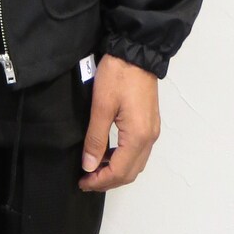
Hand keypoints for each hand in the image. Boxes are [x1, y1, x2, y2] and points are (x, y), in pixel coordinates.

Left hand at [79, 55, 159, 191]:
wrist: (136, 51)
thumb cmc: (118, 75)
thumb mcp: (101, 106)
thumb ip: (96, 138)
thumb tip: (89, 165)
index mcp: (138, 136)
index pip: (120, 172)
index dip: (100, 181)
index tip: (82, 182)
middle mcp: (149, 138)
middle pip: (130, 172)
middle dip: (108, 180)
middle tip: (86, 180)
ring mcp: (152, 130)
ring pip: (135, 163)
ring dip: (116, 170)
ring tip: (94, 168)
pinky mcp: (149, 122)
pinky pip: (138, 150)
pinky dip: (123, 158)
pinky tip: (107, 152)